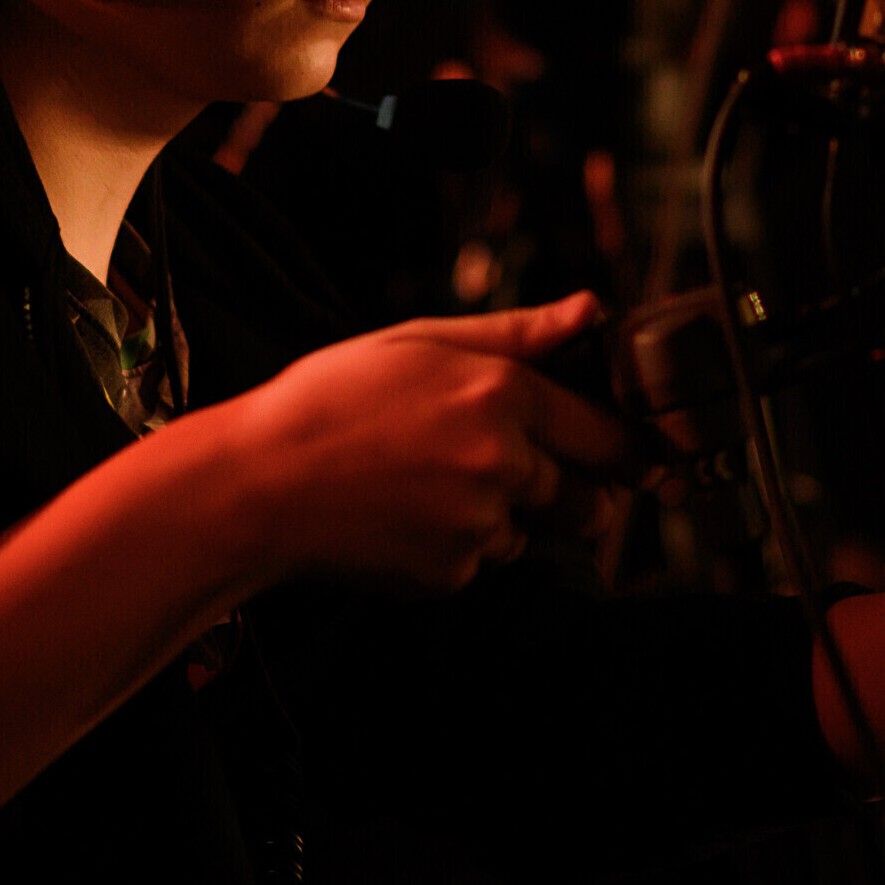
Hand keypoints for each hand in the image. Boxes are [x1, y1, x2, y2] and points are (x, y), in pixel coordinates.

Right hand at [217, 292, 646, 592]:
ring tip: (435, 485)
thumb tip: (591, 311)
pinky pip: (481, 562)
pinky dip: (456, 546)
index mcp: (500, 394)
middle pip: (590, 500)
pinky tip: (405, 515)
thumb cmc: (328, 402)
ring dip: (509, 518)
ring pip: (532, 533)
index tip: (629, 454)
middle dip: (575, 492)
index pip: (606, 432)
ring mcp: (476, 524)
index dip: (620, 444)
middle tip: (528, 474)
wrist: (255, 485)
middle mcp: (501, 462)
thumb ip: (516, 332)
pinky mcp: (449, 574)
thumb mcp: (418, 341)